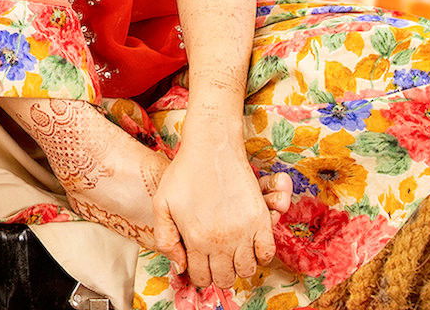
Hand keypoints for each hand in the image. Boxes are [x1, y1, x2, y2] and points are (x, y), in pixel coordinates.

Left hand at [151, 126, 273, 290]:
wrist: (211, 149)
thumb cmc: (183, 174)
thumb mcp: (162, 205)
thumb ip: (166, 239)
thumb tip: (180, 266)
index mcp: (195, 239)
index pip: (201, 277)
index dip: (199, 276)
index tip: (200, 267)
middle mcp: (220, 241)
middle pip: (224, 279)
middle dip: (218, 276)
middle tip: (215, 264)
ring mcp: (243, 232)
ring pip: (246, 270)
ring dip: (238, 268)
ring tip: (231, 257)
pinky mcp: (260, 220)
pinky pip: (267, 253)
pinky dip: (260, 257)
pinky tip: (250, 249)